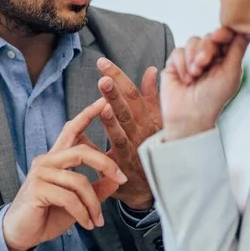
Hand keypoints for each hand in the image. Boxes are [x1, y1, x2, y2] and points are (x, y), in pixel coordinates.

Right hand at [2, 98, 128, 250]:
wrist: (22, 233)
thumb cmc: (48, 214)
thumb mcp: (79, 201)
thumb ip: (96, 188)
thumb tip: (116, 180)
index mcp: (56, 159)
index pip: (71, 130)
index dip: (87, 115)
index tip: (104, 101)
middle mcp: (46, 161)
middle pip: (81, 151)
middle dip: (106, 164)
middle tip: (122, 178)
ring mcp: (40, 173)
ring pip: (79, 181)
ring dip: (93, 204)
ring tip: (98, 220)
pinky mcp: (37, 189)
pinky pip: (70, 199)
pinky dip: (83, 214)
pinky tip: (88, 224)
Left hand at [94, 57, 162, 209]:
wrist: (155, 189)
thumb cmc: (153, 150)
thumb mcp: (156, 122)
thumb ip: (151, 97)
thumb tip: (151, 70)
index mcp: (148, 120)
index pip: (133, 94)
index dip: (119, 78)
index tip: (102, 62)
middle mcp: (143, 133)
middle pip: (128, 110)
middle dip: (115, 93)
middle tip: (103, 77)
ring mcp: (134, 151)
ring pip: (123, 131)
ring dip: (112, 117)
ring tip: (102, 103)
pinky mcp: (125, 168)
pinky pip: (115, 154)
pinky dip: (105, 143)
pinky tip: (93, 131)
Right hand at [160, 28, 249, 140]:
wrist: (189, 115)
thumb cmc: (214, 98)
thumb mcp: (231, 72)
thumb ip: (238, 48)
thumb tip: (249, 29)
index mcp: (226, 58)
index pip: (226, 36)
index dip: (223, 33)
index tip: (220, 37)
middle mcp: (209, 56)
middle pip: (208, 37)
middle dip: (206, 50)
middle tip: (203, 65)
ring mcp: (191, 59)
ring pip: (192, 41)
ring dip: (193, 58)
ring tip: (195, 76)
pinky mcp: (175, 63)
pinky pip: (177, 51)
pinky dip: (182, 65)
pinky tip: (185, 79)